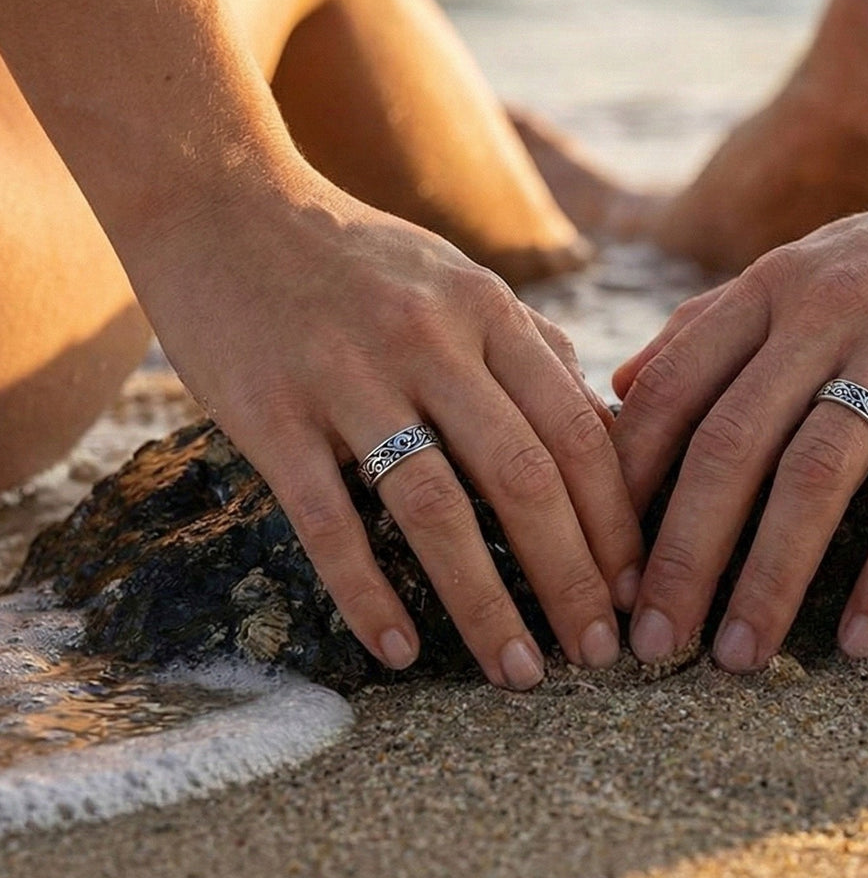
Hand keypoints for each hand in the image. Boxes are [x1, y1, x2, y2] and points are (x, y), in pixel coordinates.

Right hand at [125, 162, 642, 689]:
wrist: (222, 204)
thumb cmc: (353, 254)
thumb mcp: (456, 276)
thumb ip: (528, 342)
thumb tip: (598, 417)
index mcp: (486, 310)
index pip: (576, 428)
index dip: (615, 518)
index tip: (635, 586)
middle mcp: (430, 341)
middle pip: (525, 477)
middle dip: (574, 576)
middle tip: (599, 651)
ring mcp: (348, 375)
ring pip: (436, 509)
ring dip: (487, 605)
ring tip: (519, 673)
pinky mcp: (272, 412)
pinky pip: (328, 520)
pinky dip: (367, 594)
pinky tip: (398, 650)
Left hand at [610, 149, 867, 670]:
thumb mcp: (797, 268)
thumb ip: (707, 324)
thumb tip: (619, 385)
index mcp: (769, 289)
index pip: (670, 390)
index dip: (625, 483)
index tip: (604, 564)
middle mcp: (824, 310)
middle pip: (729, 444)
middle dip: (680, 553)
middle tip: (651, 641)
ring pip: (815, 474)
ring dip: (768, 577)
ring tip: (736, 656)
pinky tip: (862, 638)